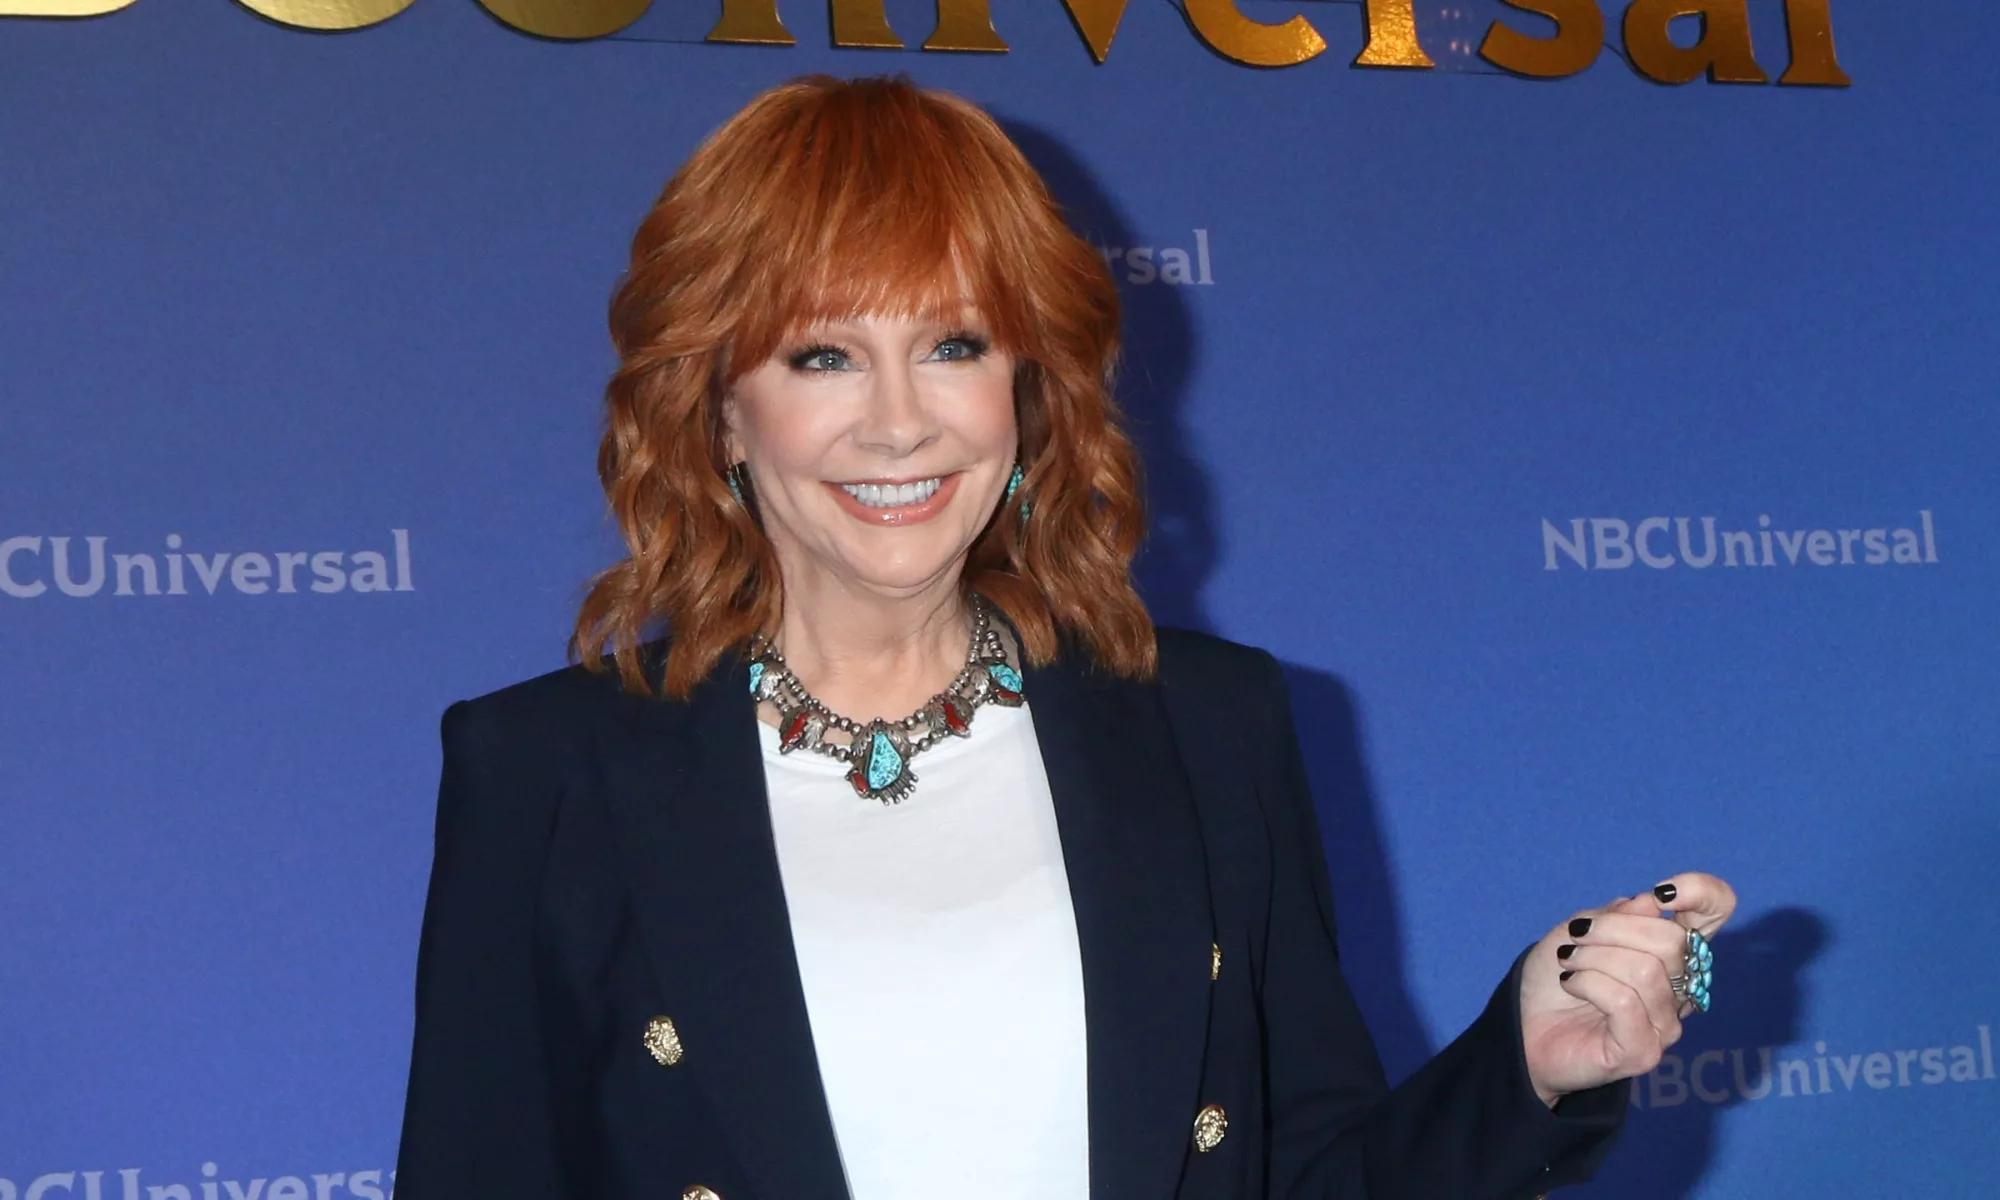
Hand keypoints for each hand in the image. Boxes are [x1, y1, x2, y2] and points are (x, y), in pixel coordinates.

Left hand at [1518, 871, 1737, 1106]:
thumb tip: (1653, 903)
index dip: (1703, 892)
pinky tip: (1570, 983)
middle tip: (1577, 935)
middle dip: (1613, 928)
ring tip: (1568, 962)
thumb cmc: (1558, 974)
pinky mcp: (1644, 1051)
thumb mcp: (1580, 930)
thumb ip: (1619, 916)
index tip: (1661, 893)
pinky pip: (1623, 1001)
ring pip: (1645, 971)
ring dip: (1593, 957)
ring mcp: (1666, 1024)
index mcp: (1672, 952)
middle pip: (1673, 942)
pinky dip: (1587, 982)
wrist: (1523, 1024)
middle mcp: (1680, 989)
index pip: (1716, 913)